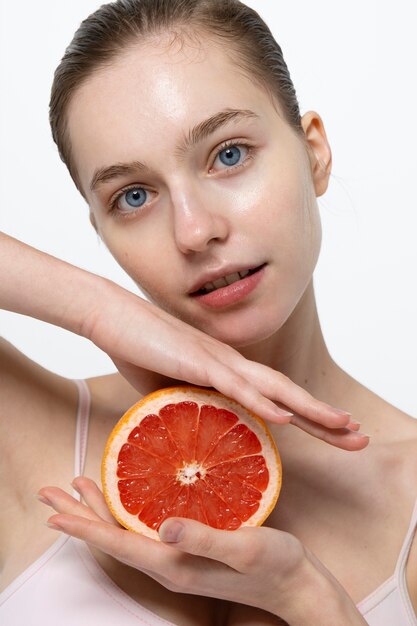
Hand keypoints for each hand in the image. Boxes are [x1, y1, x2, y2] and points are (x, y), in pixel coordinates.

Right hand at [0, 232, 367, 450]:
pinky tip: (286, 417)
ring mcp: (217, 360)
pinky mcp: (197, 360)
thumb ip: (186, 409)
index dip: (306, 416)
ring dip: (309, 409)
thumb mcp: (165, 390)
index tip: (332, 434)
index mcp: (225, 371)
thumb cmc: (138, 348)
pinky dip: (262, 402)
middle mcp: (231, 363)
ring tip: (342, 427)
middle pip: (286, 393)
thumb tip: (193, 437)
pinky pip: (236, 385)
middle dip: (324, 417)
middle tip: (357, 436)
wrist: (110, 315)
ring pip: (272, 389)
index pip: (274, 397)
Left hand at [38, 478, 367, 624]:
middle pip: (114, 538)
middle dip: (81, 516)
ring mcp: (178, 559)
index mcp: (175, 564)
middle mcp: (169, 564)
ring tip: (79, 491)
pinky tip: (127, 500)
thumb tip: (163, 526)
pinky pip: (145, 530)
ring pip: (126, 533)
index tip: (55, 511)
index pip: (119, 543)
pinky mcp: (190, 550)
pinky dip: (125, 512)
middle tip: (53, 493)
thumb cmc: (276, 565)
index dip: (85, 525)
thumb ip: (204, 538)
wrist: (296, 585)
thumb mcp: (244, 547)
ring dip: (99, 511)